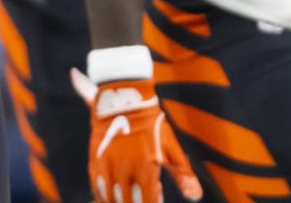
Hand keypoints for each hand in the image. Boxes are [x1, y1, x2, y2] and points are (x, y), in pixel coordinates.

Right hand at [71, 68, 201, 202]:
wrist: (124, 97)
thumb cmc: (151, 123)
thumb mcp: (170, 146)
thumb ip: (184, 173)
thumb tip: (195, 195)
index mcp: (145, 170)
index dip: (153, 202)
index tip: (157, 193)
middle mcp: (124, 172)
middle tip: (143, 194)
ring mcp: (107, 167)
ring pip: (113, 200)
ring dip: (122, 201)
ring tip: (130, 194)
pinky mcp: (95, 162)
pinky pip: (99, 190)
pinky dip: (106, 197)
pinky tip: (115, 193)